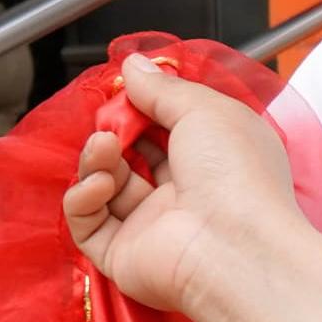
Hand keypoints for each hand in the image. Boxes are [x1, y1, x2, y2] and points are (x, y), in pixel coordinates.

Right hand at [65, 56, 315, 321]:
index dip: (141, 109)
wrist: (235, 246)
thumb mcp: (205, 109)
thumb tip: (133, 66)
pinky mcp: (123, 254)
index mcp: (214, 159)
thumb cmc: (238, 176)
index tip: (124, 91)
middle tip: (110, 122)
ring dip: (95, 160)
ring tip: (104, 147)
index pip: (167, 130)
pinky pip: (87, 222)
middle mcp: (185, 193)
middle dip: (113, 134)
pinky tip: (98, 184)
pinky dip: (83, 198)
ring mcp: (153, 226)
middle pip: (131, 157)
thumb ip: (163, 87)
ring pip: (104, 185)